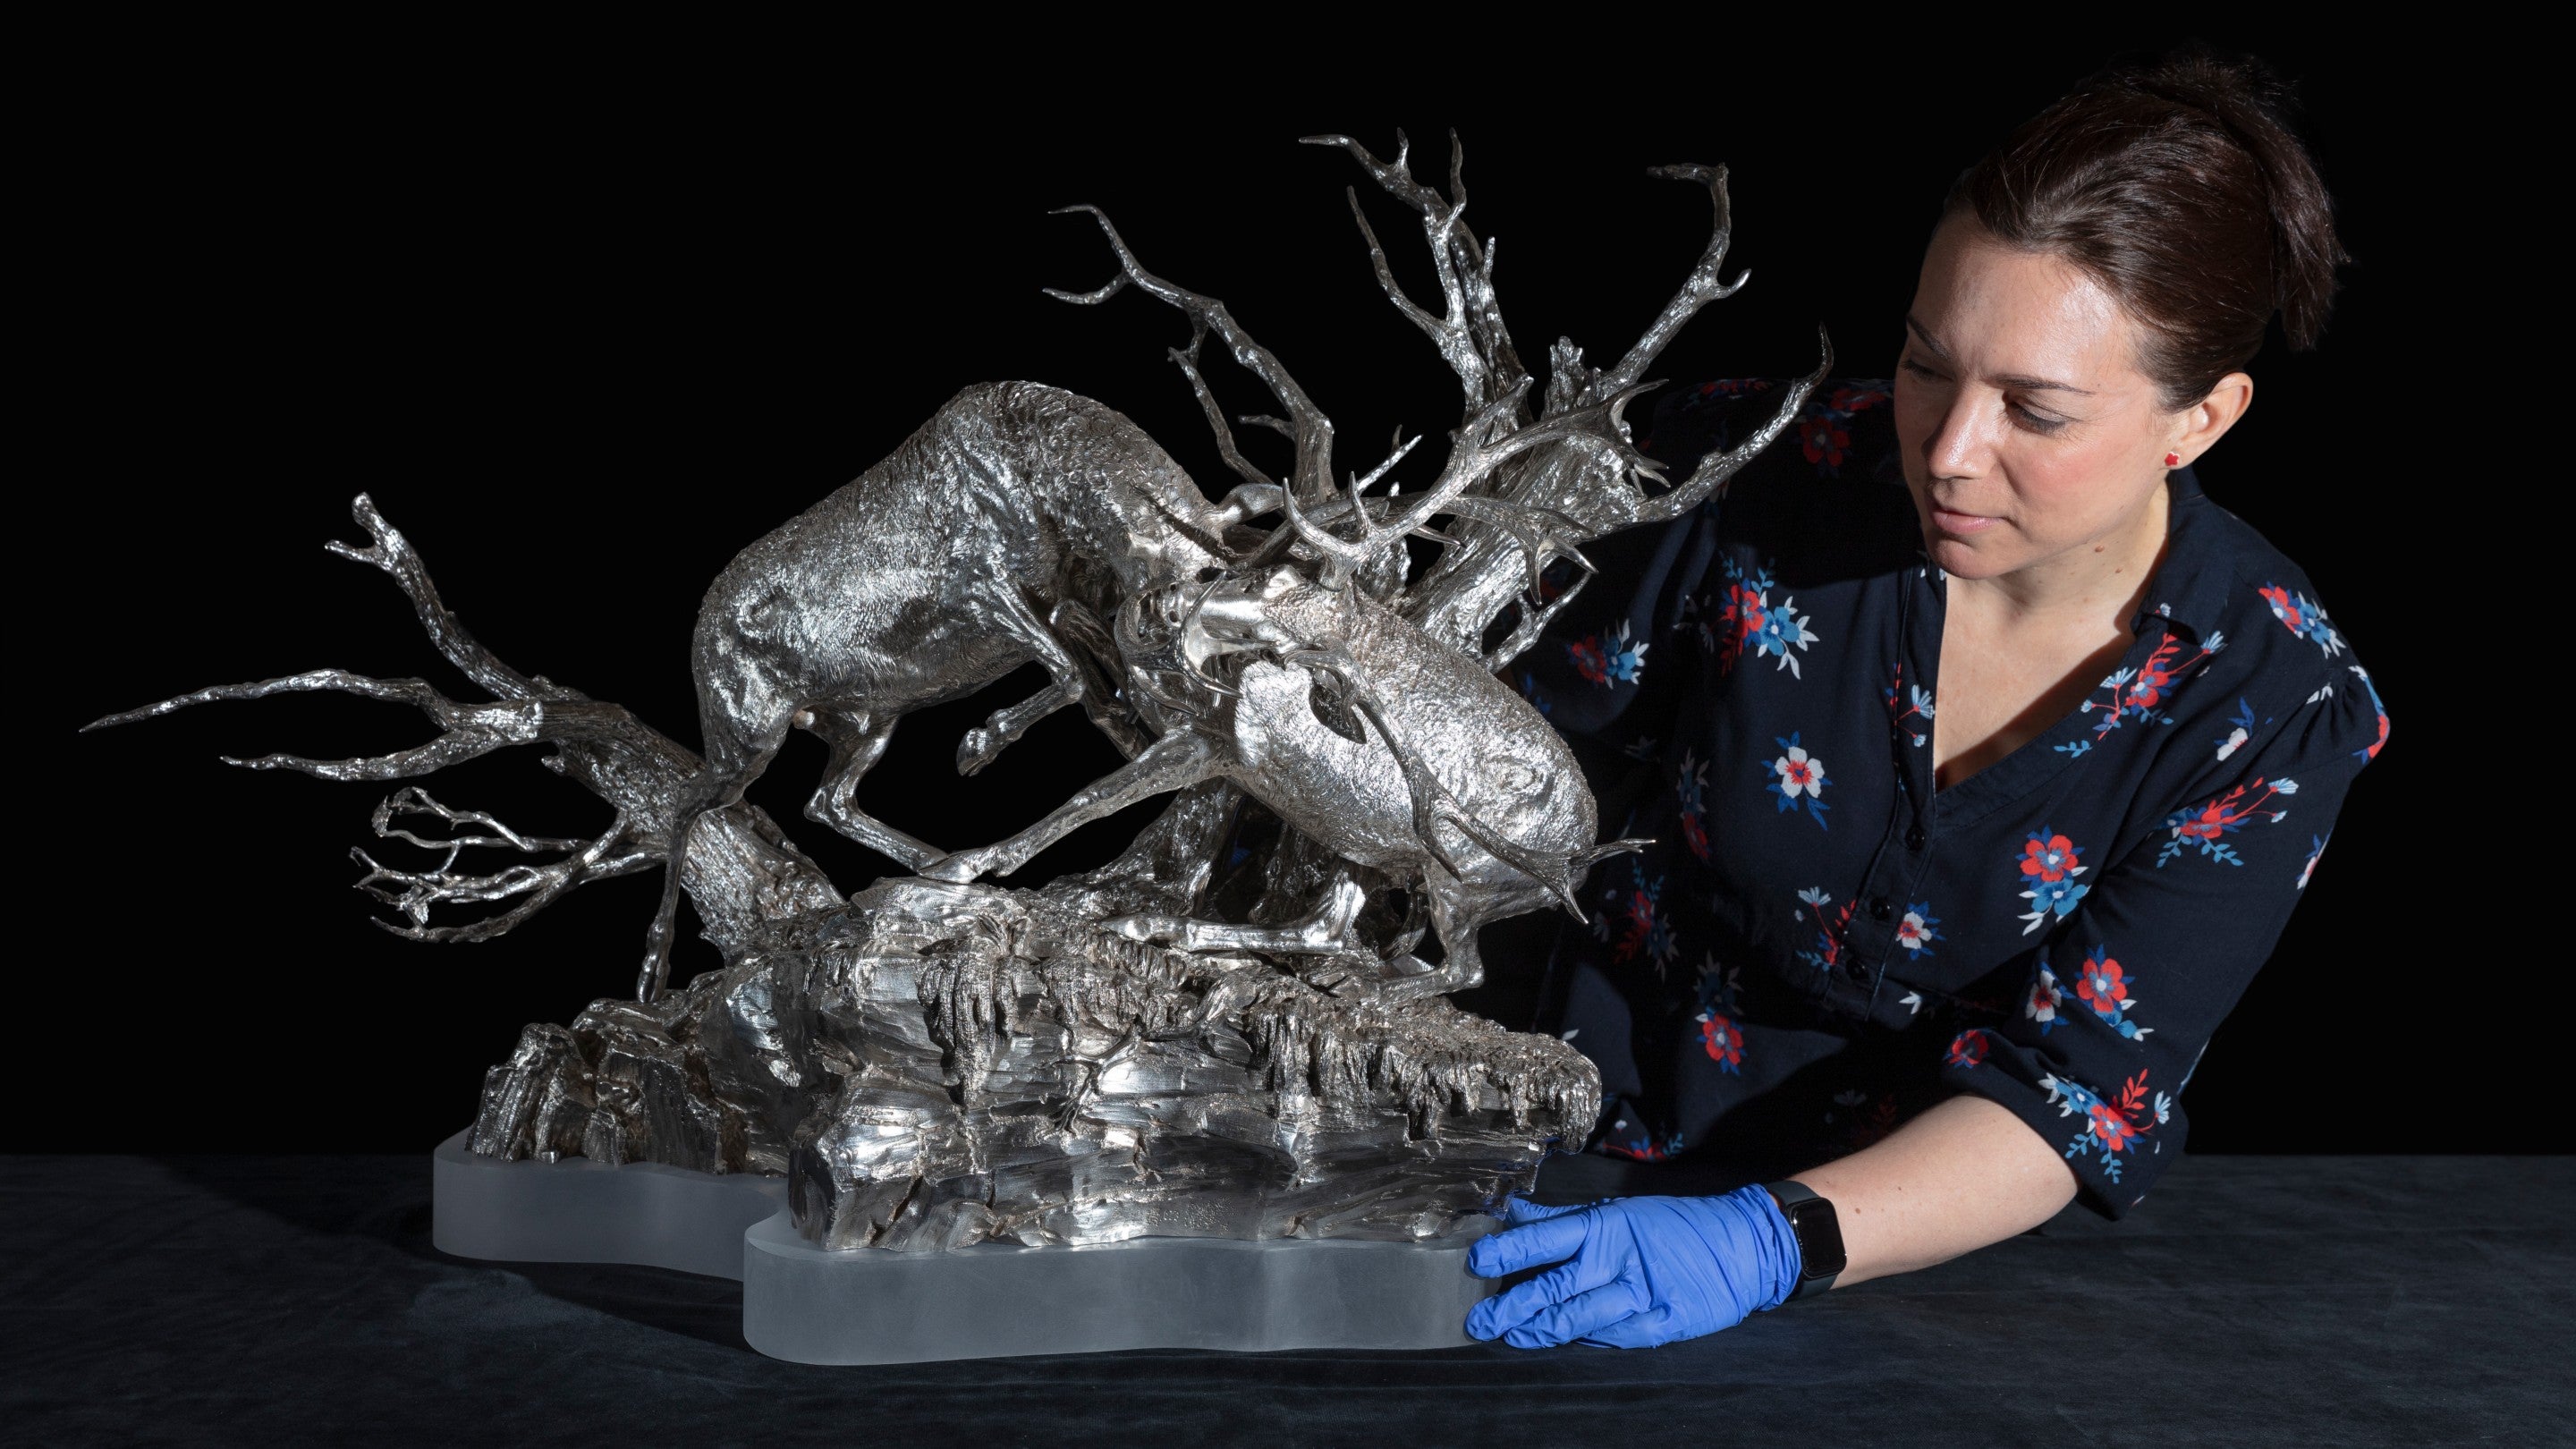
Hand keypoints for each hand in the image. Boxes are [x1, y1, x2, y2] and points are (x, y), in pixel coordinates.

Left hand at [1464, 1187, 1802, 1348]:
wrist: (1742, 1245)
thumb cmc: (1673, 1225)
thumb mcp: (1618, 1210)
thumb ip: (1562, 1219)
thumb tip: (1515, 1212)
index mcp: (1605, 1227)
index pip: (1545, 1238)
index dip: (1508, 1252)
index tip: (1477, 1262)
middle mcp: (1617, 1261)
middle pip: (1553, 1287)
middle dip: (1512, 1307)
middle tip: (1480, 1321)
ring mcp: (1640, 1296)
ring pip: (1579, 1319)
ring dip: (1541, 1331)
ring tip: (1512, 1338)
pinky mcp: (1661, 1324)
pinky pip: (1614, 1338)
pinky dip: (1588, 1340)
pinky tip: (1567, 1343)